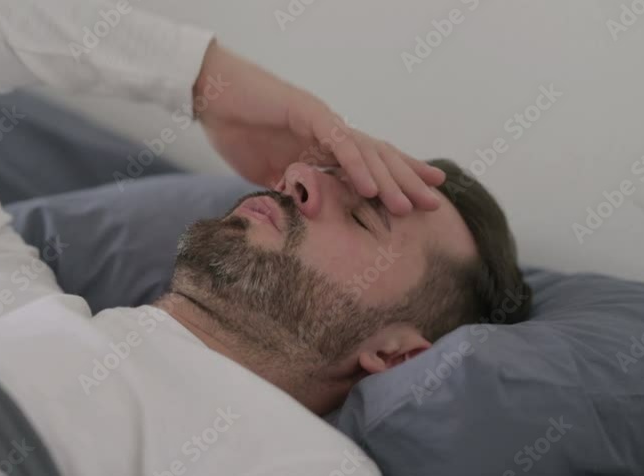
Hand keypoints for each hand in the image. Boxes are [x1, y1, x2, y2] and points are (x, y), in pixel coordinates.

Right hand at [193, 41, 445, 215]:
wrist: (210, 94)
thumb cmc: (234, 128)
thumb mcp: (267, 172)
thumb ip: (290, 188)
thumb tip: (304, 213)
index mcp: (322, 146)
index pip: (369, 164)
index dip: (397, 179)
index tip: (422, 199)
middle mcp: (330, 131)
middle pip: (378, 157)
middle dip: (408, 181)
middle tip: (434, 205)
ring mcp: (322, 121)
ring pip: (365, 152)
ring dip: (388, 181)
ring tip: (407, 206)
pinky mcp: (308, 113)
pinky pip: (339, 143)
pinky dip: (357, 166)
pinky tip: (372, 188)